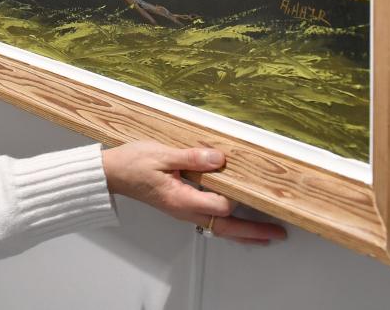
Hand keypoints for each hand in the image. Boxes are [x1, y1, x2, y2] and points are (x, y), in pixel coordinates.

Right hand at [102, 140, 286, 244]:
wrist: (112, 173)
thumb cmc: (132, 164)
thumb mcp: (161, 154)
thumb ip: (191, 158)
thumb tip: (218, 159)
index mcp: (181, 199)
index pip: (220, 204)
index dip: (236, 194)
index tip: (248, 181)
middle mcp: (185, 210)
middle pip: (225, 227)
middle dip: (252, 232)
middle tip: (277, 234)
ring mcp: (183, 210)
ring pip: (219, 227)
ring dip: (243, 233)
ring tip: (264, 235)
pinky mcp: (180, 206)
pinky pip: (210, 221)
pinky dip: (228, 224)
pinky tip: (236, 221)